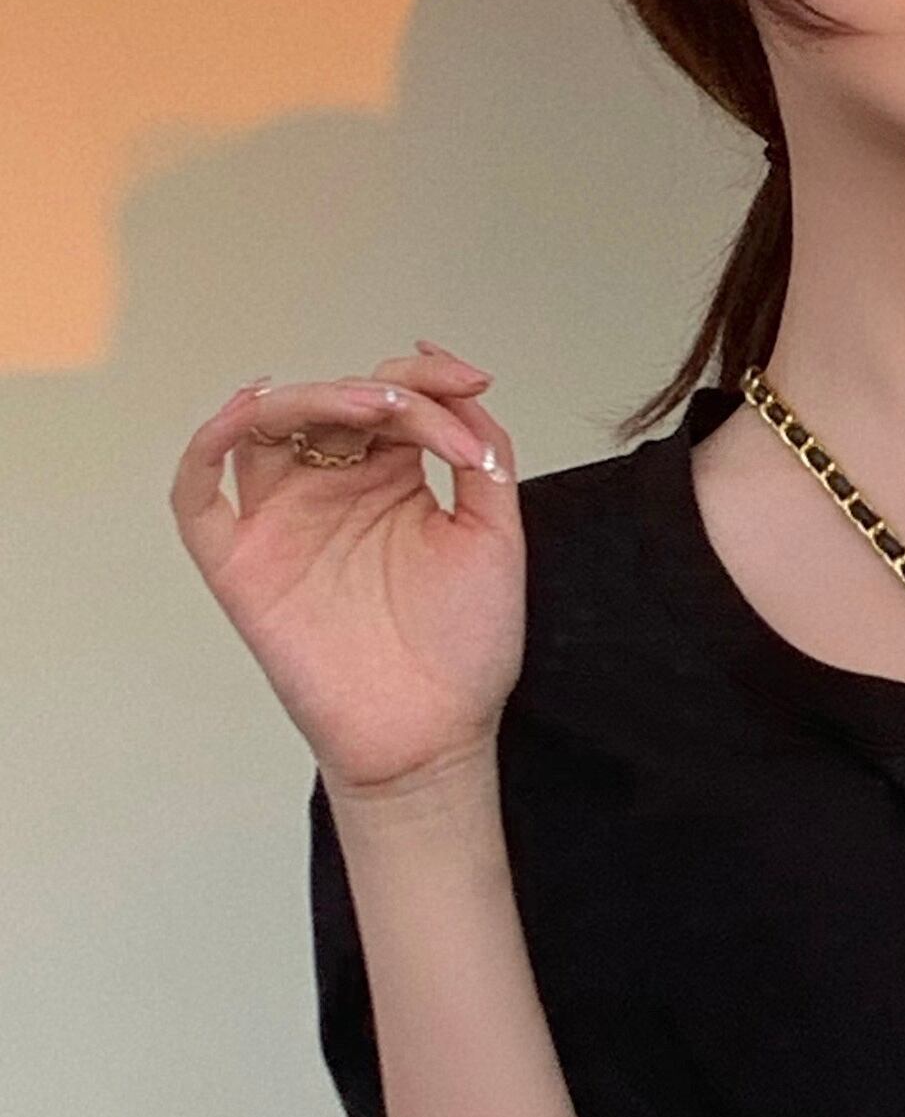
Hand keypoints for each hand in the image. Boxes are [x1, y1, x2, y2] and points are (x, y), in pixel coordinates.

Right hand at [170, 341, 524, 799]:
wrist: (433, 735)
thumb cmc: (464, 650)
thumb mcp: (494, 537)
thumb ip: (483, 458)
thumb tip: (461, 388)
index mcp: (390, 479)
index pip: (391, 402)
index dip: (428, 381)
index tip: (473, 383)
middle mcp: (331, 491)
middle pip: (327, 404)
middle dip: (375, 392)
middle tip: (415, 408)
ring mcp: (281, 521)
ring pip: (262, 427)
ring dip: (306, 399)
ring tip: (365, 408)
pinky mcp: (240, 563)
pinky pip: (198, 492)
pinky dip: (210, 442)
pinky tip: (250, 412)